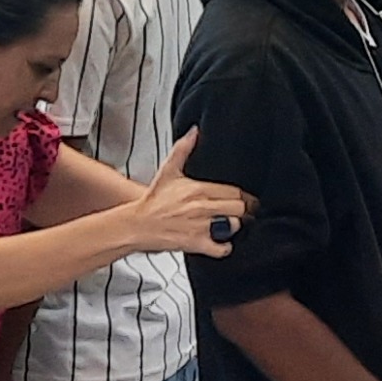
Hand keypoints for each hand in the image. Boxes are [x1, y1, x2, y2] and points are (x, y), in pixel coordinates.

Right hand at [132, 130, 255, 258]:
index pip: (235, 191)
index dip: (243, 196)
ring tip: (228, 225)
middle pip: (239, 208)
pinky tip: (221, 242)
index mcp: (199, 189)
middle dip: (242, 210)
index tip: (244, 199)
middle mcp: (202, 208)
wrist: (137, 225)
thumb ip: (183, 149)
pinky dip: (225, 247)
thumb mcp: (168, 171)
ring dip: (233, 227)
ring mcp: (200, 227)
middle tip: (240, 212)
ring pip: (233, 226)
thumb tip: (194, 132)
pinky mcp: (196, 244)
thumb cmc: (153, 201)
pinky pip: (222, 248)